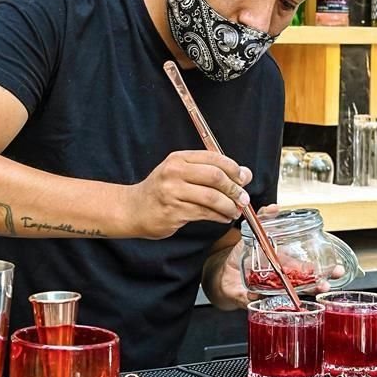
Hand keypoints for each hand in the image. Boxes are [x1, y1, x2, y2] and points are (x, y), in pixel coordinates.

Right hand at [125, 150, 251, 239]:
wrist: (133, 209)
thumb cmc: (160, 191)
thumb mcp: (180, 173)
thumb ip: (209, 171)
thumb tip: (244, 174)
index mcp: (178, 159)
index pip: (214, 158)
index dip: (234, 169)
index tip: (243, 179)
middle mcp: (174, 172)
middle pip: (215, 177)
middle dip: (235, 189)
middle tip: (243, 198)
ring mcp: (172, 192)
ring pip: (212, 197)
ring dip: (229, 206)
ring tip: (235, 211)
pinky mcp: (173, 211)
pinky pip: (204, 213)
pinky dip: (219, 216)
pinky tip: (223, 217)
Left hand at [215, 204, 345, 306]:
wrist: (224, 273)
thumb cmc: (243, 255)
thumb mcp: (255, 233)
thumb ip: (265, 218)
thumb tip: (275, 207)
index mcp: (286, 266)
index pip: (310, 269)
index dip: (326, 271)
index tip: (337, 270)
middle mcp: (281, 281)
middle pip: (305, 285)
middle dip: (319, 284)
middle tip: (328, 284)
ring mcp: (268, 291)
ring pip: (286, 296)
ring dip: (296, 296)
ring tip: (302, 292)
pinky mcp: (252, 297)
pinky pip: (256, 300)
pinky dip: (256, 297)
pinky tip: (257, 294)